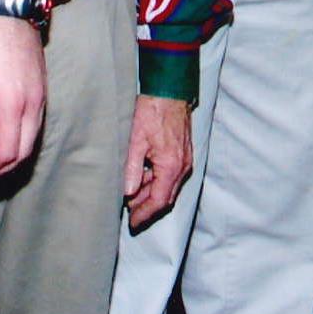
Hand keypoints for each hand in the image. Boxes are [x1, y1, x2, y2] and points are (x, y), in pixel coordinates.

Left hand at [0, 12, 45, 176]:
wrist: (4, 6)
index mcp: (12, 105)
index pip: (7, 152)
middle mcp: (33, 103)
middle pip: (25, 150)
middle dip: (4, 166)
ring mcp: (41, 93)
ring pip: (34, 136)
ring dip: (15, 151)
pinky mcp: (42, 84)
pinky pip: (38, 119)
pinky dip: (23, 134)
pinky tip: (7, 129)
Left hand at [121, 95, 192, 230]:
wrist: (169, 90)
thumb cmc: (152, 110)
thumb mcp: (135, 140)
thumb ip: (132, 168)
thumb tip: (128, 192)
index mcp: (171, 165)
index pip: (159, 201)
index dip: (145, 215)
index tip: (133, 223)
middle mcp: (182, 166)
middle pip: (166, 198)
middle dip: (148, 209)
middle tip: (130, 215)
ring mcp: (184, 160)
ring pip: (168, 188)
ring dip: (151, 195)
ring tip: (131, 198)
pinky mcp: (182, 154)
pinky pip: (170, 176)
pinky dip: (156, 182)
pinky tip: (142, 180)